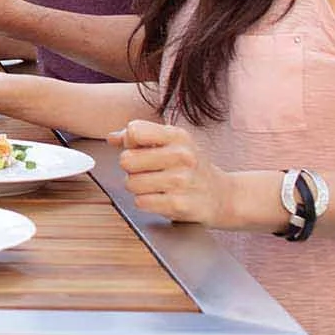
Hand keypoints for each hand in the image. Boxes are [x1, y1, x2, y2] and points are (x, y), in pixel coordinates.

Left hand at [109, 119, 231, 225]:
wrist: (223, 196)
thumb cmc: (191, 168)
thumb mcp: (172, 143)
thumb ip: (140, 137)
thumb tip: (112, 138)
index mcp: (177, 136)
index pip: (134, 130)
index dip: (129, 142)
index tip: (140, 149)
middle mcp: (181, 156)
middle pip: (126, 160)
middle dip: (131, 169)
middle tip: (147, 172)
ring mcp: (181, 181)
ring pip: (131, 183)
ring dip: (138, 188)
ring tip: (156, 186)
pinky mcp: (178, 204)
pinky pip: (140, 202)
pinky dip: (146, 202)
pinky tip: (161, 198)